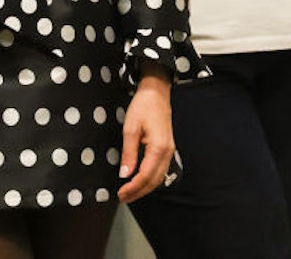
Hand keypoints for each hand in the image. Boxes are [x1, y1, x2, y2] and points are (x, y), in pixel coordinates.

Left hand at [117, 66, 174, 202]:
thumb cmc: (142, 107)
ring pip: (159, 177)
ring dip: (145, 187)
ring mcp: (169, 151)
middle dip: (139, 192)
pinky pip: (160, 169)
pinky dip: (150, 179)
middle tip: (124, 198)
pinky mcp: (167, 148)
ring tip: (130, 193)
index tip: (121, 194)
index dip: (133, 187)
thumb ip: (128, 153)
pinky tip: (140, 180)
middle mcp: (167, 153)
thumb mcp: (130, 128)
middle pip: (154, 180)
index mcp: (158, 149)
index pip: (146, 175)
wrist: (156, 93)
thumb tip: (125, 174)